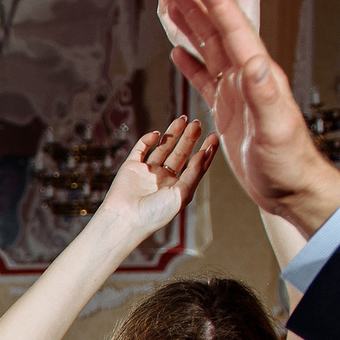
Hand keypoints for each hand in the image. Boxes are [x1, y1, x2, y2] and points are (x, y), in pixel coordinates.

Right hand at [92, 116, 218, 244]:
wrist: (125, 219)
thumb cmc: (155, 214)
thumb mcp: (182, 195)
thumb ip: (194, 173)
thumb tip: (204, 152)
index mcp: (177, 186)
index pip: (195, 164)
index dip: (205, 150)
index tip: (214, 136)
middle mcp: (163, 178)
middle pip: (180, 152)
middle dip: (189, 138)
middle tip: (197, 124)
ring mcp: (147, 171)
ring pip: (163, 147)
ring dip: (172, 133)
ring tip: (182, 120)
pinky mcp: (131, 166)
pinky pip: (141, 148)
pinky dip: (148, 139)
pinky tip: (157, 134)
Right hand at [160, 0, 339, 234]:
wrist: (290, 188)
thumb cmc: (287, 162)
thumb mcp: (276, 128)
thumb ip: (266, 94)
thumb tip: (256, 61)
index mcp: (258, 75)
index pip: (234, 30)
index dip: (217, 1)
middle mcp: (248, 76)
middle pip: (219, 31)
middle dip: (200, 2)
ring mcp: (237, 91)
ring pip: (210, 49)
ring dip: (193, 24)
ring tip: (175, 2)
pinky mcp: (228, 108)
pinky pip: (205, 78)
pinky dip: (190, 63)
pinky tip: (178, 51)